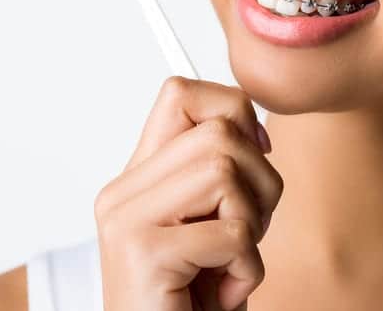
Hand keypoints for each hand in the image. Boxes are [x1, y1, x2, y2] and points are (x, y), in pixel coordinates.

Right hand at [94, 75, 281, 310]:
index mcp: (135, 179)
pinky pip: (232, 234)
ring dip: (253, 224)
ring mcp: (127, 221)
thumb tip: (256, 123)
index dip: (232, 111)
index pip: (180, 93)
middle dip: (260, 180)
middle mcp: (122, 193)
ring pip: (226, 171)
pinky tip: (221, 294)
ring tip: (230, 262)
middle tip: (247, 230)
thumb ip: (219, 174)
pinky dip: (247, 269)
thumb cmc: (192, 304)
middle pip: (218, 131)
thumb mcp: (210, 226)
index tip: (255, 154)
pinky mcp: (144, 253)